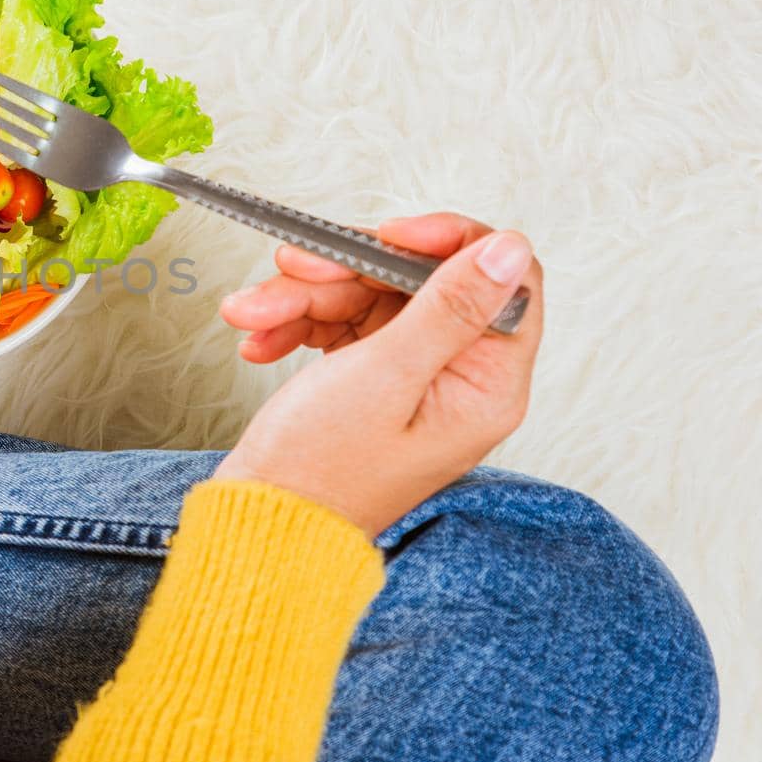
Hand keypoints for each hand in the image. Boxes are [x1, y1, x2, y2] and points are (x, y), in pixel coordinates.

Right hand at [214, 213, 542, 536]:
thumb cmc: (320, 474)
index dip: (446, 244)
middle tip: (292, 269)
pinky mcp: (367, 377)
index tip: (386, 234)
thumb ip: (449, 308)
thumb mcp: (385, 378)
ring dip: (304, 296)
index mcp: (485, 386)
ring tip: (252, 314)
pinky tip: (259, 339)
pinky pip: (338, 322)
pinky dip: (294, 321)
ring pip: (368, 296)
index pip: (500, 282)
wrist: (258, 526)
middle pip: (419, 281)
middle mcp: (456, 378)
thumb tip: (510, 247)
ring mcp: (410, 377)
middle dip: (346, 271)